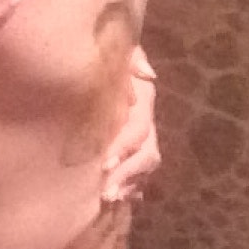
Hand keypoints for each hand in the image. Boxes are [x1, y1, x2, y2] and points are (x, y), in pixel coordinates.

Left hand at [101, 46, 160, 203]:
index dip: (124, 145)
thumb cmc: (102, 52)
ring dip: (129, 182)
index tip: (104, 162)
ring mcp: (145, 137)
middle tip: (105, 189)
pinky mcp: (136, 148)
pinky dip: (132, 186)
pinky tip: (120, 197)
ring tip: (109, 198)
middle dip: (126, 172)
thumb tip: (149, 75)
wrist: (99, 63)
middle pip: (146, 152)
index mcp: (142, 99)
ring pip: (145, 165)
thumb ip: (131, 57)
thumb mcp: (117, 50)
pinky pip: (142, 173)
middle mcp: (147, 120)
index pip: (139, 127)